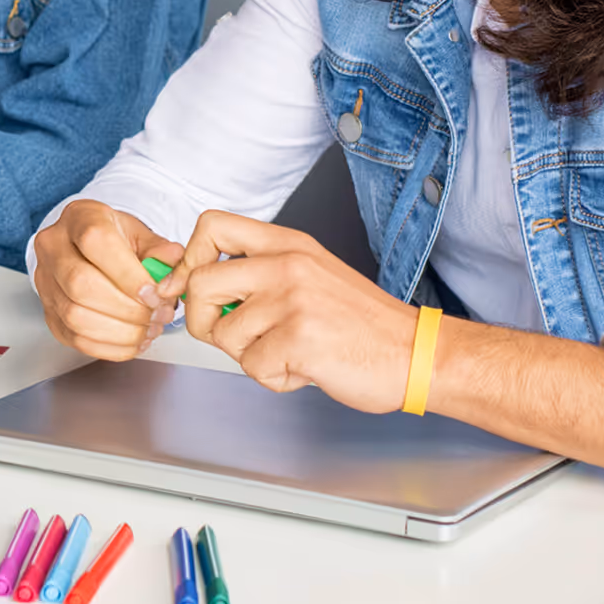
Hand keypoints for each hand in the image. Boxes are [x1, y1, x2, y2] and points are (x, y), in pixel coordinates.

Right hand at [32, 200, 186, 359]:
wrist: (85, 249)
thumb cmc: (114, 239)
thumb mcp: (140, 233)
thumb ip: (159, 249)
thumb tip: (174, 260)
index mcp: (78, 218)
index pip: (95, 243)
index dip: (128, 275)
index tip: (155, 295)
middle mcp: (53, 248)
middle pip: (80, 284)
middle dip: (126, 308)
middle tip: (156, 315)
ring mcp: (45, 283)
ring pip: (75, 316)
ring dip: (120, 332)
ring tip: (148, 329)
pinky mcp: (49, 313)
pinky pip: (75, 339)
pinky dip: (110, 347)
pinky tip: (133, 341)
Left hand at [169, 209, 419, 410]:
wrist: (415, 352)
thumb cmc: (361, 322)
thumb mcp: (310, 274)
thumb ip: (260, 273)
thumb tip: (195, 285)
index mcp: (287, 244)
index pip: (211, 226)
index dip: (187, 260)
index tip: (189, 288)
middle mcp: (287, 264)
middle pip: (199, 284)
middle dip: (204, 321)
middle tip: (237, 337)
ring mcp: (292, 300)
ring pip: (223, 334)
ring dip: (249, 356)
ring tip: (290, 352)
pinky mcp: (299, 339)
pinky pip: (253, 367)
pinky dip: (274, 378)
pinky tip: (305, 367)